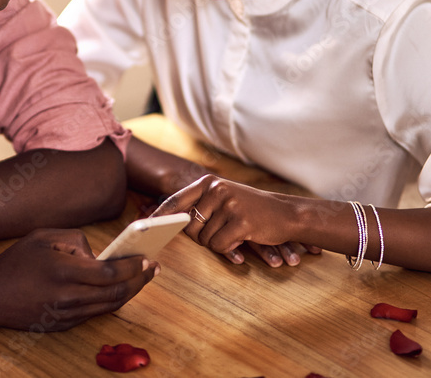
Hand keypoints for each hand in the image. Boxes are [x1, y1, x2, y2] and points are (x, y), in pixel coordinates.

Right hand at [0, 228, 156, 330]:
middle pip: (116, 293)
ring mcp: (66, 315)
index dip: (133, 267)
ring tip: (142, 279)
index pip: (111, 273)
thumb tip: (98, 254)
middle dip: (140, 281)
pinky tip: (120, 290)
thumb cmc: (16, 261)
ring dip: (130, 293)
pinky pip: (95, 313)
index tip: (147, 258)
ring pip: (109, 306)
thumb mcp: (44, 235)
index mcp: (65, 272)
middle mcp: (68, 297)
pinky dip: (112, 301)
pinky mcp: (63, 325)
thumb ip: (76, 239)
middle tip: (154, 269)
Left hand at [152, 175, 320, 266]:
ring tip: (236, 233)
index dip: (159, 215)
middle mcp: (216, 189)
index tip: (143, 226)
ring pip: (205, 239)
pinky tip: (243, 239)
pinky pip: (220, 246)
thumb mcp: (224, 199)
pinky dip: (229, 249)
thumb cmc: (252, 210)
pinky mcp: (241, 221)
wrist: (287, 214)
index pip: (176, 200)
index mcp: (209, 182)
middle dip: (202, 237)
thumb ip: (199, 205)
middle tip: (222, 233)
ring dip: (218, 243)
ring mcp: (229, 204)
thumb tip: (168, 220)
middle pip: (190, 227)